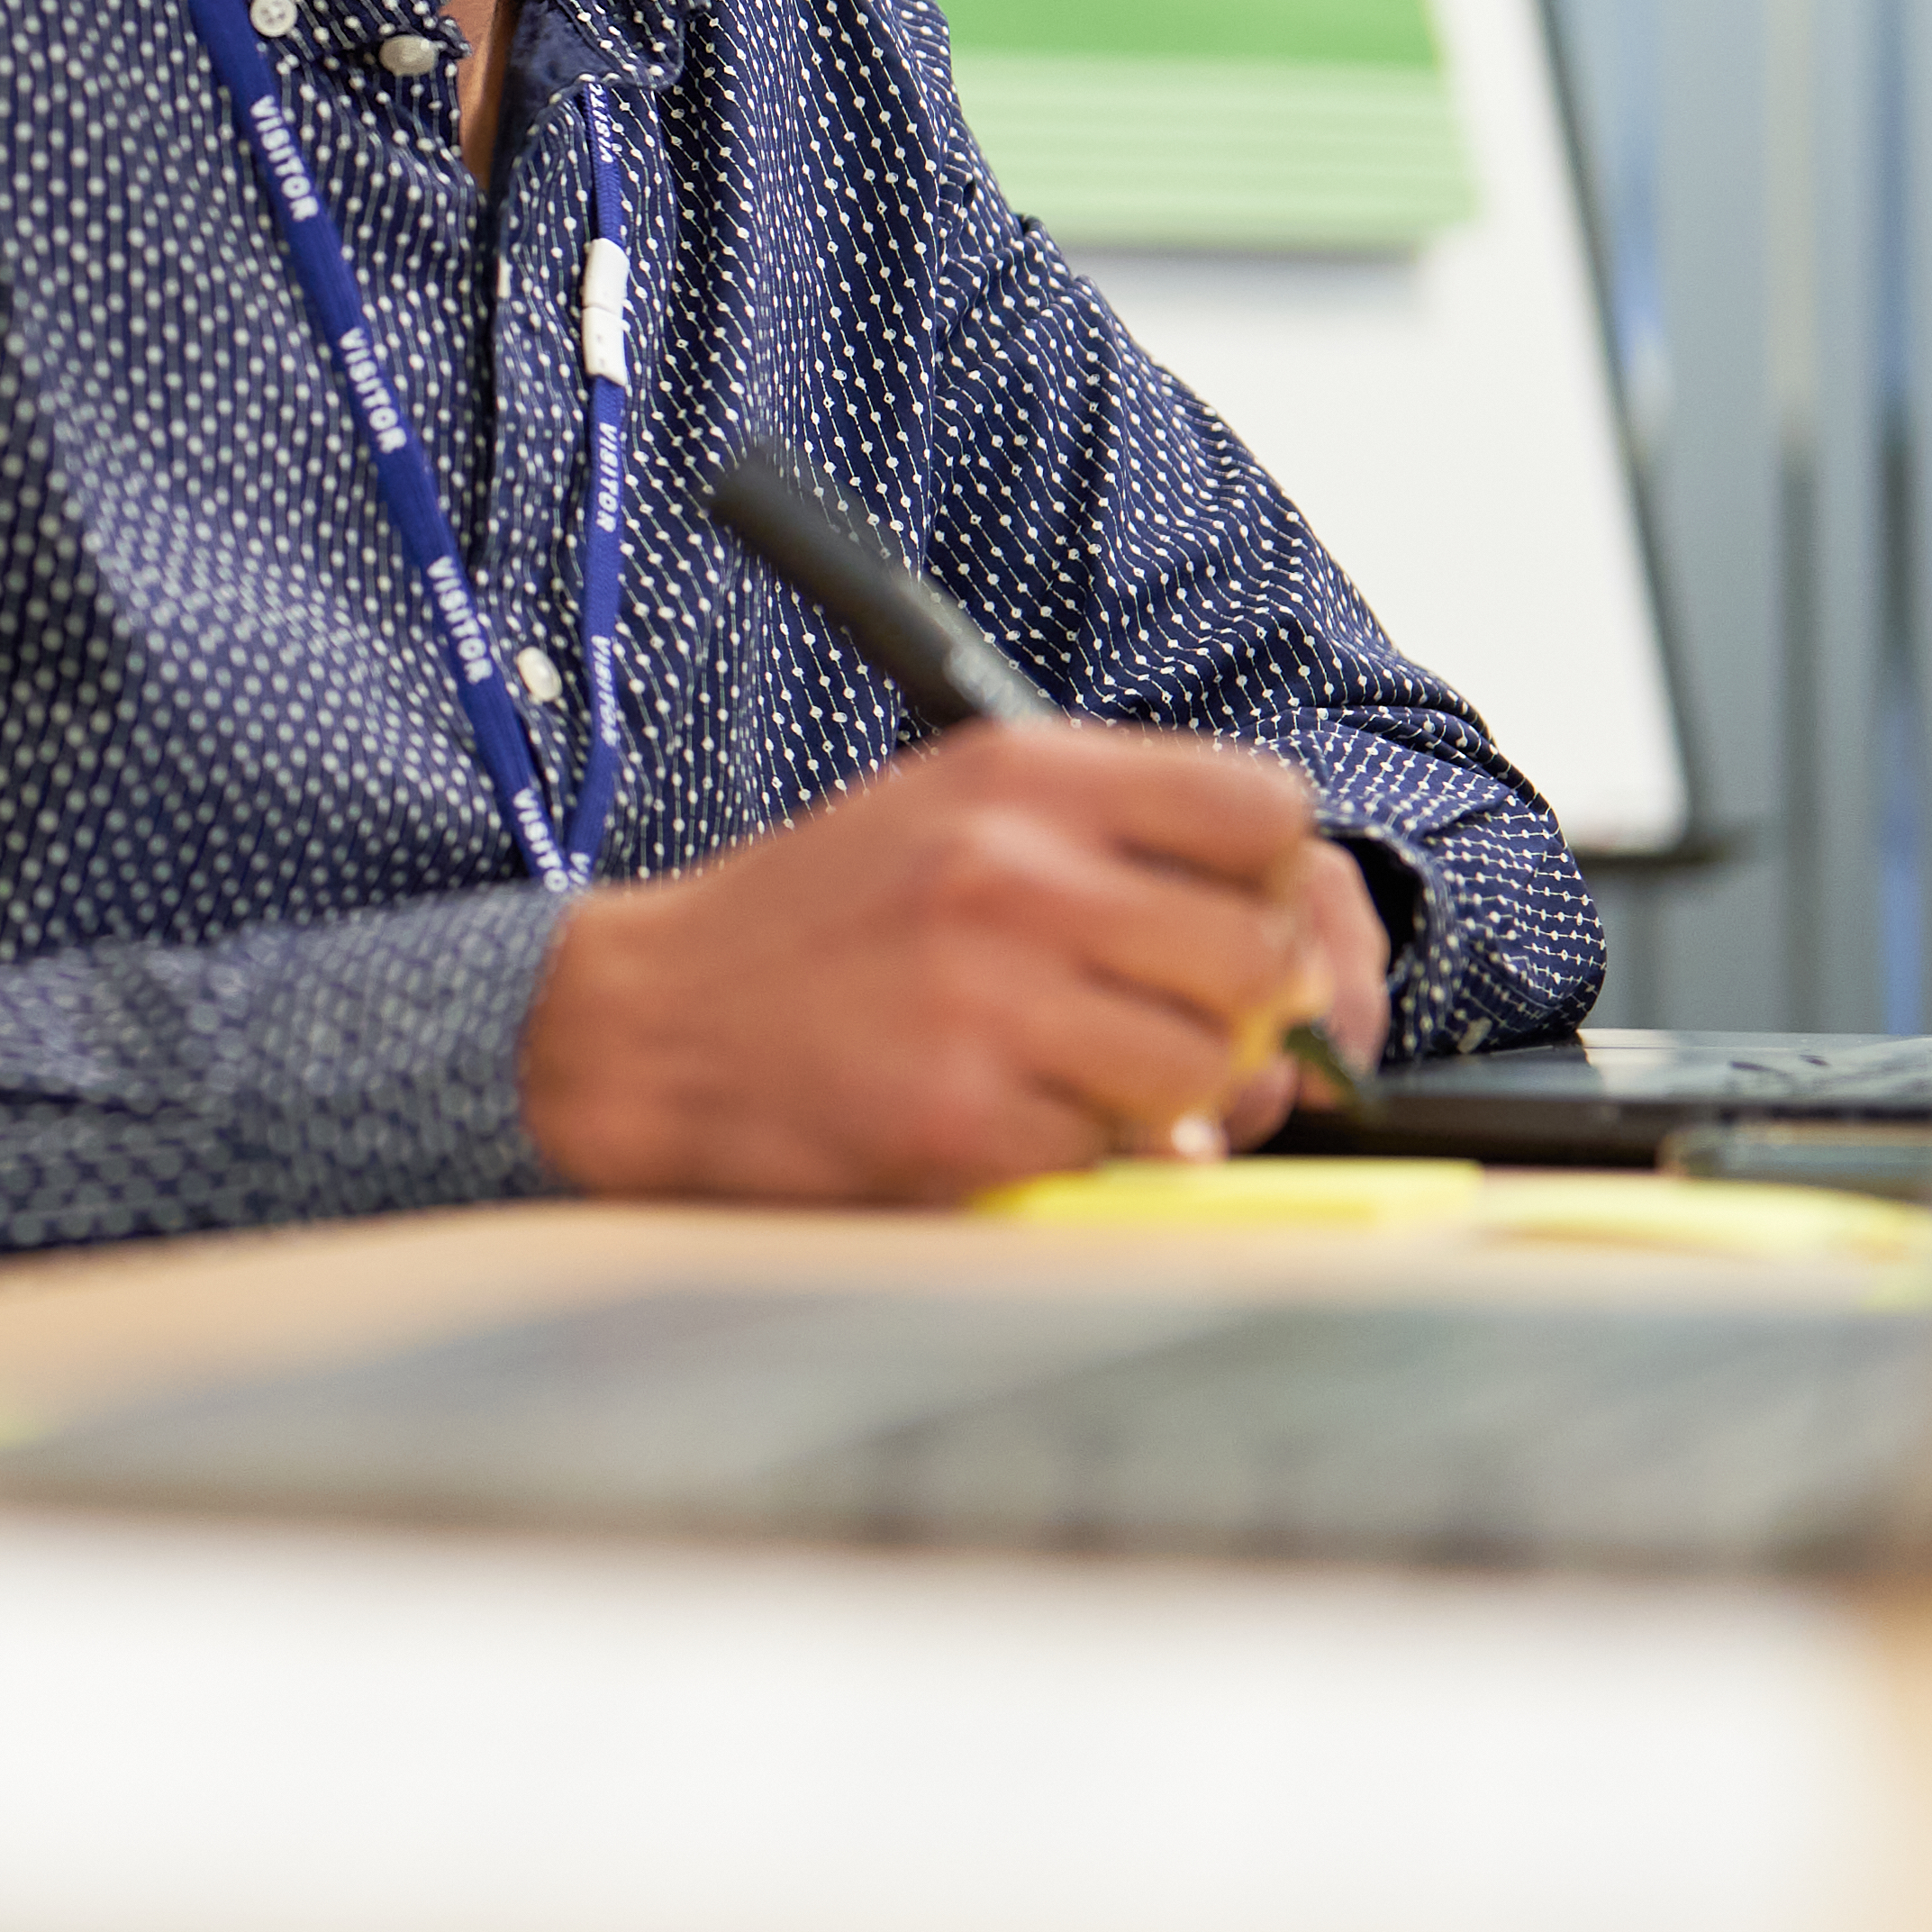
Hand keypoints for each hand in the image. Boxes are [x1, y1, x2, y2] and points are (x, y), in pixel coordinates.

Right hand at [517, 725, 1375, 1205]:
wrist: (643, 1024)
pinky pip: (1111, 1154)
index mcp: (1019, 776)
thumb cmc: (807, 929)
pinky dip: (1075, 1154)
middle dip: (1246, 1014)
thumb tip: (1287, 951)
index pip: (1261, 809)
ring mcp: (988, 997)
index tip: (1239, 920)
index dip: (1275, 882)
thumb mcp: (948, 819)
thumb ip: (1108, 853)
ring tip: (1085, 1080)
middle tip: (1184, 1031)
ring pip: (1206, 1069)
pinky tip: (1002, 1115)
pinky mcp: (962, 1116)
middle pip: (1260, 954)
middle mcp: (1011, 871)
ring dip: (1170, 1099)